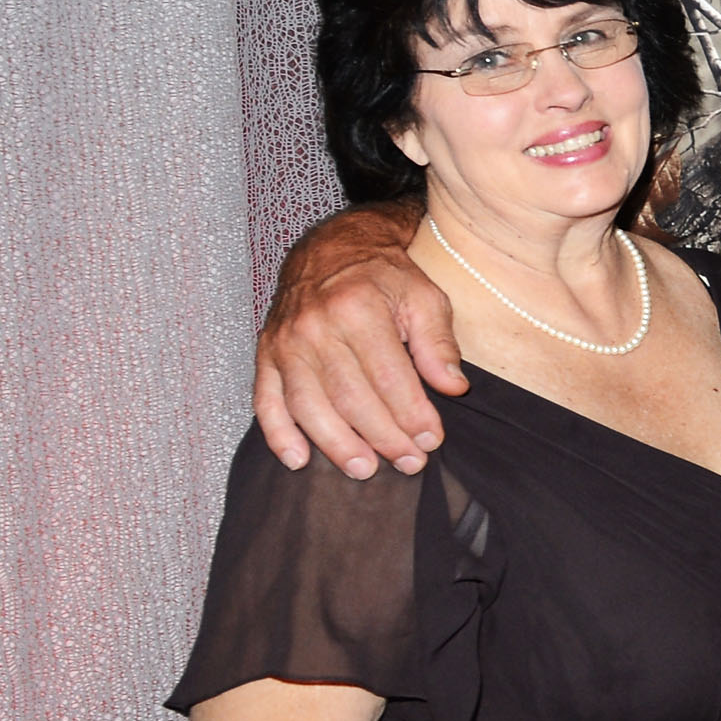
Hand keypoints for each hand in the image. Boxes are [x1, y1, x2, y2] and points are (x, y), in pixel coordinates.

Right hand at [255, 205, 462, 478]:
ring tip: (365, 469)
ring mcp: (285, 343)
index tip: (431, 440)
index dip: (412, 413)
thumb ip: (438, 343)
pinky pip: (266, 401)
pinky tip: (298, 460)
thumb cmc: (384, 277)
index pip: (389, 376)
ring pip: (308, 405)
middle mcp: (315, 327)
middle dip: (383, 436)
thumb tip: (454, 387)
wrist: (330, 251)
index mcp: (357, 309)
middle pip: (350, 396)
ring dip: (336, 444)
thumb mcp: (423, 297)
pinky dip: (279, 434)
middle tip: (409, 462)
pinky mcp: (266, 355)